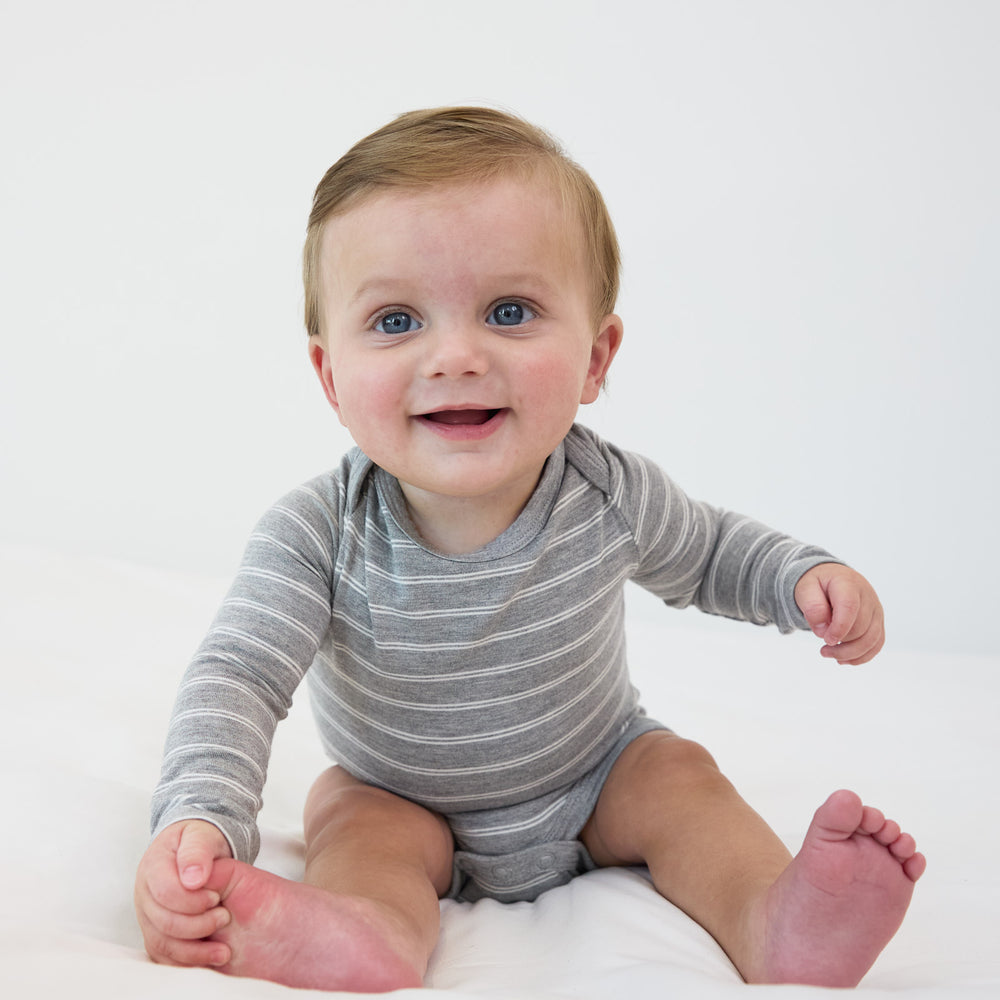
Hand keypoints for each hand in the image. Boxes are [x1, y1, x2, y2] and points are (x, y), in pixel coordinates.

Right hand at [134, 819, 233, 967]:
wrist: (194, 848)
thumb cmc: (199, 840)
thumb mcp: (201, 835)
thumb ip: (197, 852)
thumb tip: (193, 879)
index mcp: (153, 866)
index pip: (166, 893)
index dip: (194, 900)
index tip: (218, 896)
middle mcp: (144, 893)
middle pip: (163, 921)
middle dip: (198, 925)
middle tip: (225, 917)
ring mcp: (146, 914)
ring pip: (160, 942)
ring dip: (193, 951)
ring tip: (222, 949)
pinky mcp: (153, 930)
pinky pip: (162, 954)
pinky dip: (185, 961)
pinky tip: (208, 959)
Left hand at [794, 563, 884, 664]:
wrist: (831, 578)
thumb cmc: (817, 584)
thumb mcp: (805, 588)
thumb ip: (812, 607)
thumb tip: (823, 631)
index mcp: (848, 583)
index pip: (849, 607)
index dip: (839, 627)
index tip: (826, 641)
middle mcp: (867, 595)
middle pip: (861, 628)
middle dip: (841, 645)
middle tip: (823, 650)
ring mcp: (875, 609)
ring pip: (872, 639)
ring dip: (851, 654)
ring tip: (830, 655)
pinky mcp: (878, 622)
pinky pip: (877, 644)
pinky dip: (862, 656)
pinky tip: (844, 660)